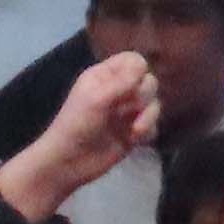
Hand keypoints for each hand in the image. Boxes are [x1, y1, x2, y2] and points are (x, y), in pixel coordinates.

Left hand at [0, 50, 161, 223]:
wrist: (69, 162)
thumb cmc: (77, 125)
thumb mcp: (97, 99)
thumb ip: (121, 82)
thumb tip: (143, 66)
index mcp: (105, 76)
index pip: (133, 61)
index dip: (138, 70)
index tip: (134, 84)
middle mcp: (118, 91)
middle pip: (148, 81)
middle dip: (144, 96)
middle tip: (130, 110)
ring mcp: (126, 113)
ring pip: (153, 104)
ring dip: (148, 117)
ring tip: (135, 131)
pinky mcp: (133, 133)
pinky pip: (153, 125)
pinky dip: (148, 131)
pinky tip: (135, 140)